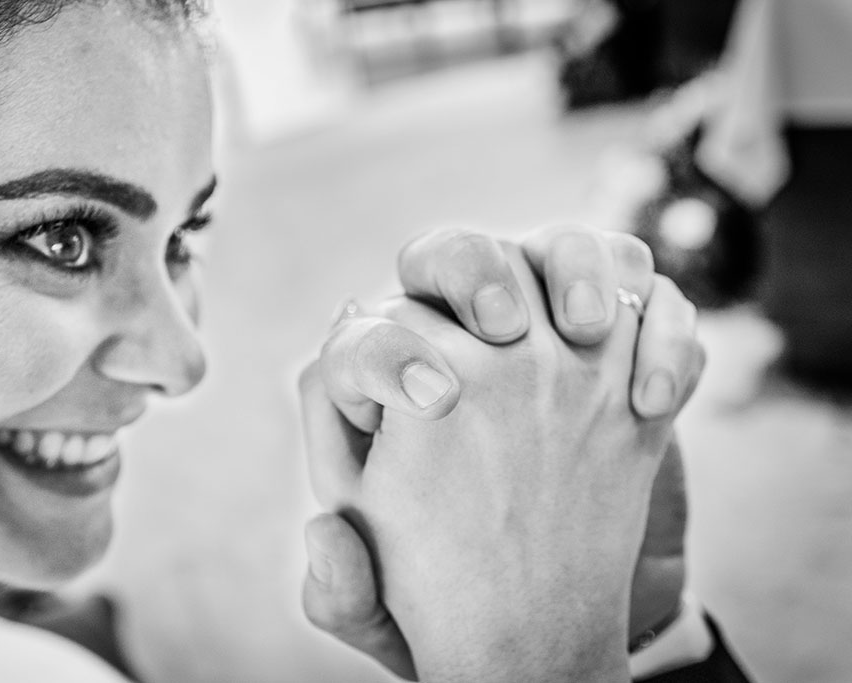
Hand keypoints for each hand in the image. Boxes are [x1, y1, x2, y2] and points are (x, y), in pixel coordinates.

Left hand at [300, 227, 702, 677]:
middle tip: (502, 330)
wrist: (542, 622)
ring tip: (586, 328)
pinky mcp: (628, 366)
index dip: (384, 346)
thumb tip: (321, 533)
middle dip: (476, 270)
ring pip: (566, 250)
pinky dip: (667, 332)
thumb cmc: (443, 596)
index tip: (428, 402)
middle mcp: (466, 343)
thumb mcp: (377, 610)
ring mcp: (554, 344)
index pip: (370, 327)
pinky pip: (657, 308)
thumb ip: (338, 591)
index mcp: (389, 385)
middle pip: (462, 252)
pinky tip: (652, 405)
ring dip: (577, 267)